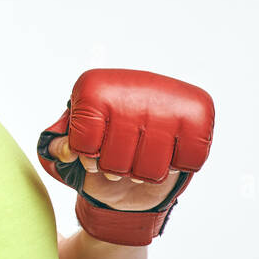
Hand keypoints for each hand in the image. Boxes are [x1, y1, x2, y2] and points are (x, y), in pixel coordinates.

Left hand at [37, 69, 214, 245]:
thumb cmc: (108, 135)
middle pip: (115, 162)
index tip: (91, 150)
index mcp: (94, 86)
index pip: (82, 144)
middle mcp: (130, 85)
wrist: (147, 128)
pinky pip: (186, 163)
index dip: (87, 157)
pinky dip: (176, 167)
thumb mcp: (77, 137)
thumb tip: (64, 150)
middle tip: (118, 157)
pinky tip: (169, 151)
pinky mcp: (197, 112)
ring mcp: (165, 99)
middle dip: (115, 169)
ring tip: (141, 156)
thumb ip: (61, 144)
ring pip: (149, 170)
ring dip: (143, 173)